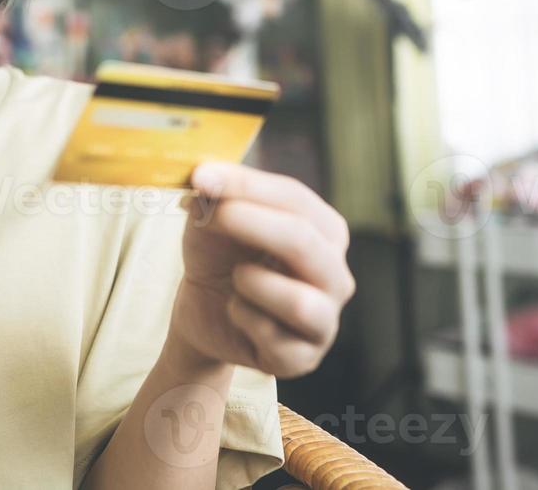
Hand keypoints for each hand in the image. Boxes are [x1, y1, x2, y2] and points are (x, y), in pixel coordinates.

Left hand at [170, 161, 353, 378]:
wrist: (202, 310)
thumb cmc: (218, 256)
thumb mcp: (211, 221)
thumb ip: (213, 197)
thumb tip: (205, 178)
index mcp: (323, 231)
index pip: (295, 199)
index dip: (247, 185)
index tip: (202, 177)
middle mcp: (335, 274)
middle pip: (304, 242)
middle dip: (251, 224)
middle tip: (210, 216)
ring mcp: (325, 320)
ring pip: (299, 302)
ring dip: (253, 284)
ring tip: (236, 278)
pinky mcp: (304, 358)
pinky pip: (274, 338)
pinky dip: (243, 318)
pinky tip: (235, 311)